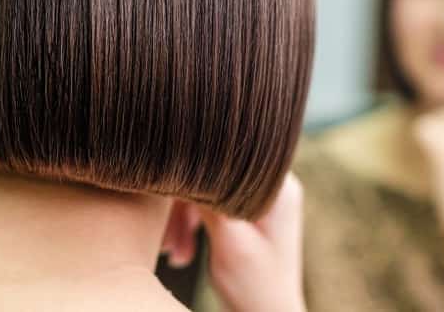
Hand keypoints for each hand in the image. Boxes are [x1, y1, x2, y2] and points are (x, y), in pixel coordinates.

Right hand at [161, 173, 305, 311]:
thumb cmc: (256, 288)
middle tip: (168, 239)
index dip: (193, 165)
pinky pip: (209, 206)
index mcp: (277, 184)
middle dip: (183, 205)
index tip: (167, 185)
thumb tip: (187, 161)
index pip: (227, 156)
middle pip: (212, 175)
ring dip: (183, 220)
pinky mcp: (245, 214)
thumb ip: (210, 200)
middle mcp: (270, 184)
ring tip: (172, 252)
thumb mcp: (230, 242)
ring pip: (206, 191)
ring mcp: (258, 198)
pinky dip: (191, 226)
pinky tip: (180, 252)